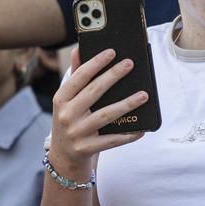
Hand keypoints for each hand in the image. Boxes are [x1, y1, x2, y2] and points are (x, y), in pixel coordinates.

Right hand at [48, 47, 146, 175]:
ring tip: (144, 95)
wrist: (63, 155)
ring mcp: (76, 133)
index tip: (112, 52)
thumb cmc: (70, 120)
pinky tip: (141, 129)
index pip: (79, 77)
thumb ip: (75, 76)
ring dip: (126, 104)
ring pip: (105, 115)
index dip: (95, 63)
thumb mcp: (66, 100)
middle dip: (113, 76)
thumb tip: (78, 49)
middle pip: (93, 92)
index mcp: (61, 99)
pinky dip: (127, 135)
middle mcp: (66, 115)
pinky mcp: (86, 148)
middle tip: (130, 64)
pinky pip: (111, 140)